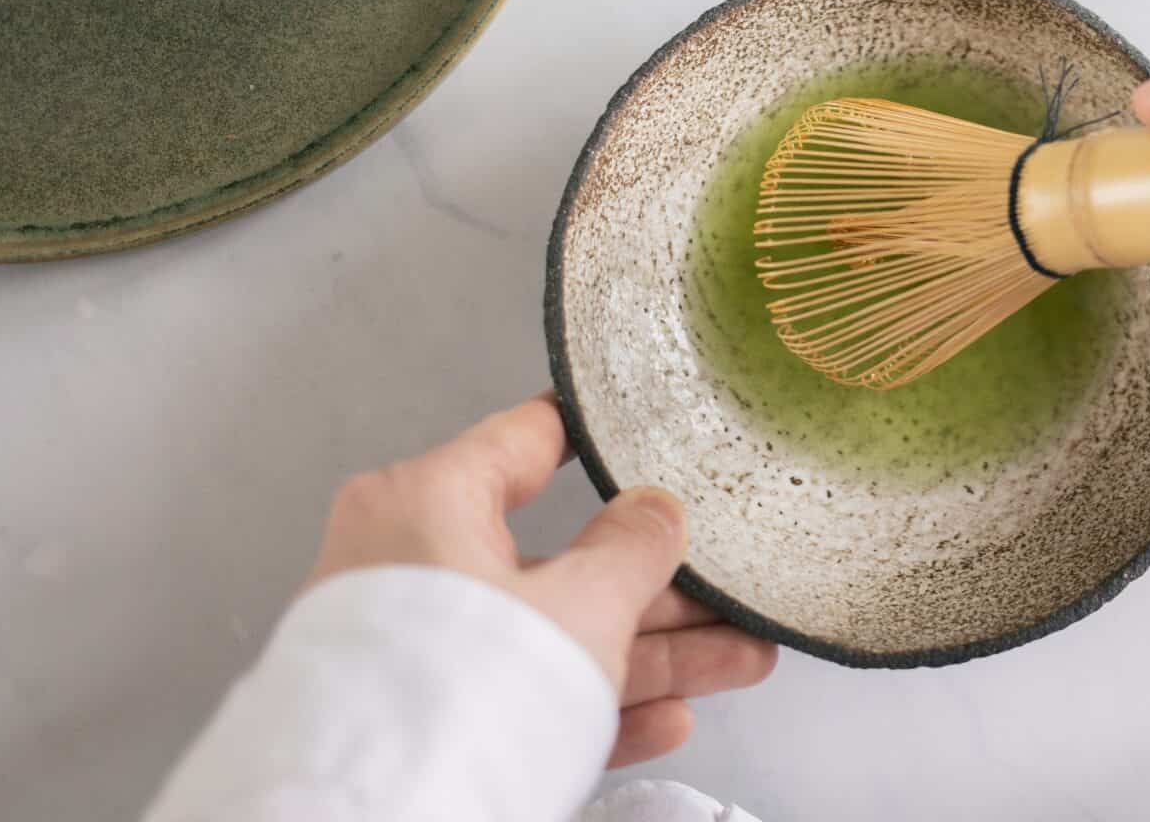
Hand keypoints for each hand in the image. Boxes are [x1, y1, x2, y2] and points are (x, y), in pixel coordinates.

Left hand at [308, 395, 777, 765]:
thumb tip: (656, 512)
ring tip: (739, 659)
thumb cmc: (458, 696)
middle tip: (726, 586)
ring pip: (555, 637)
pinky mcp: (428, 720)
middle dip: (660, 586)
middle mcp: (410, 567)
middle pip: (561, 561)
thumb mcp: (581, 605)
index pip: (525, 442)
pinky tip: (669, 718)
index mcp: (427, 503)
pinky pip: (528, 697)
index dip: (599, 437)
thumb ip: (632, 551)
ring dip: (654, 653)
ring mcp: (418, 649)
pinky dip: (598, 706)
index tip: (647, 430)